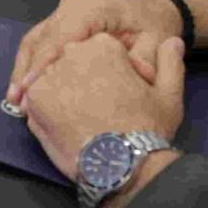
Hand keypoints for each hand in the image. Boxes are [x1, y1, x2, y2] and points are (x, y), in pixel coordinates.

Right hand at [9, 0, 184, 105]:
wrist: (150, 11)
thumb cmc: (152, 27)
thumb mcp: (157, 41)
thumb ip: (145, 60)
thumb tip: (136, 75)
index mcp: (92, 7)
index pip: (61, 37)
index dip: (44, 64)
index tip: (32, 89)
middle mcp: (71, 6)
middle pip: (41, 39)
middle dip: (27, 71)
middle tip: (18, 102)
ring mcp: (61, 13)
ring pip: (34, 41)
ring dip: (23, 70)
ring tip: (15, 100)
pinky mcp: (57, 23)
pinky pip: (38, 43)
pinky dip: (30, 66)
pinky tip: (23, 89)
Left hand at [23, 32, 184, 205]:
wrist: (123, 165)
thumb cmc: (148, 128)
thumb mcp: (169, 95)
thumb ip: (171, 63)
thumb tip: (172, 42)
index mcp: (103, 45)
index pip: (97, 52)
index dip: (109, 74)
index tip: (116, 95)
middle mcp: (72, 53)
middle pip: (72, 63)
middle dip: (81, 81)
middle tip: (97, 110)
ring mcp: (50, 75)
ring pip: (53, 80)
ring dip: (62, 96)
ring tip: (81, 121)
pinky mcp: (34, 99)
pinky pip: (36, 100)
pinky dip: (46, 112)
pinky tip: (65, 127)